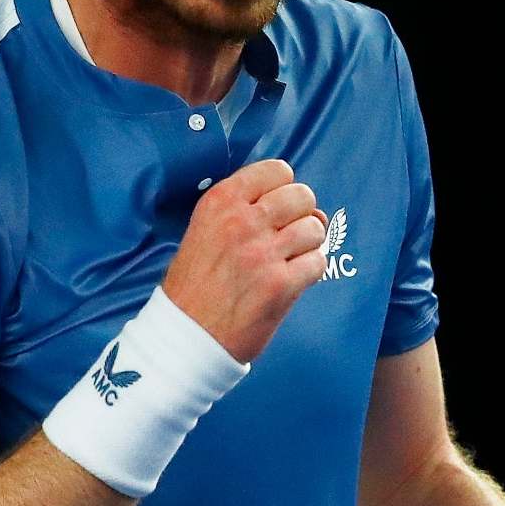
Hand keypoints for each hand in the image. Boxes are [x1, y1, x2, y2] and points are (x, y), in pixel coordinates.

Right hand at [161, 158, 328, 362]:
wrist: (186, 335)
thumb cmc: (195, 285)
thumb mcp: (205, 229)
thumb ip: (247, 209)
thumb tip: (306, 207)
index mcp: (220, 202)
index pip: (277, 170)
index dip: (283, 189)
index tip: (276, 208)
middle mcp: (242, 221)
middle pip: (302, 196)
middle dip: (301, 214)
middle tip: (285, 236)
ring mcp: (263, 253)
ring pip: (314, 228)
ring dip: (307, 245)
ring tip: (287, 260)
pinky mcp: (281, 284)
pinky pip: (318, 262)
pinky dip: (310, 271)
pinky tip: (290, 280)